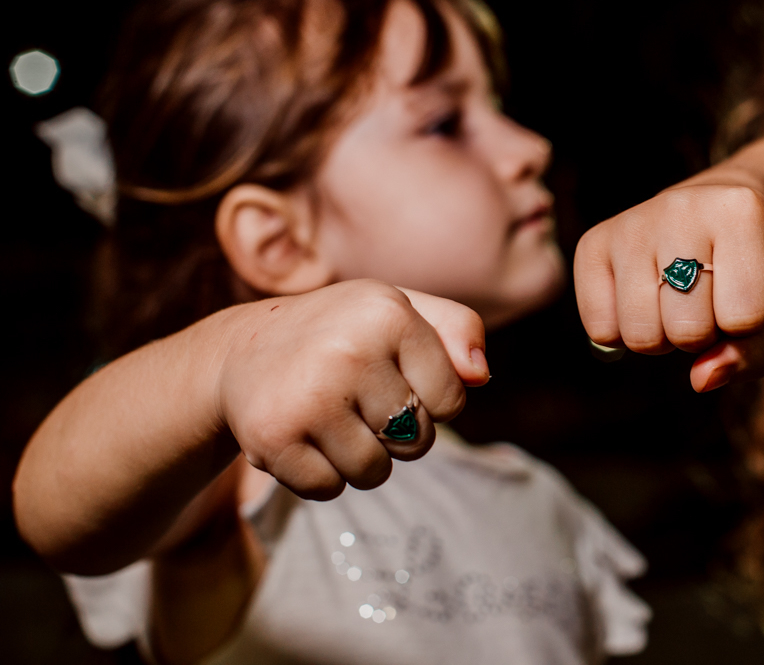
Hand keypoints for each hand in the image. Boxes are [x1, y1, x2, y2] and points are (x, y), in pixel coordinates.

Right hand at [213, 280, 487, 499]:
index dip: (427, 400)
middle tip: (355, 397)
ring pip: (374, 473)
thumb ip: (457, 330)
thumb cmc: (344, 333)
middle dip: (395, 434)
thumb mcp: (400, 312)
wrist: (244, 350)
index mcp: (389, 312)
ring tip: (329, 415)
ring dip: (358, 458)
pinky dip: (320, 474)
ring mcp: (309, 397)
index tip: (394, 375)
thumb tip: (480, 375)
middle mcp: (349, 350)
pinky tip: (301, 433)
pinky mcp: (273, 438)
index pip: (451, 401)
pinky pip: (329, 489)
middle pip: (417, 442)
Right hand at [574, 177, 763, 391]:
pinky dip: (622, 334)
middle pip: (687, 329)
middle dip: (701, 335)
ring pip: (640, 334)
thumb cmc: (753, 273)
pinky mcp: (593, 242)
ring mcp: (632, 223)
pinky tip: (642, 300)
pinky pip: (600, 329)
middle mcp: (681, 206)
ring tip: (675, 301)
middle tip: (707, 300)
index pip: (744, 317)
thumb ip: (753, 356)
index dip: (748, 326)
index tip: (747, 293)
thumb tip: (700, 380)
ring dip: (662, 338)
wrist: (719, 215)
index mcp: (742, 211)